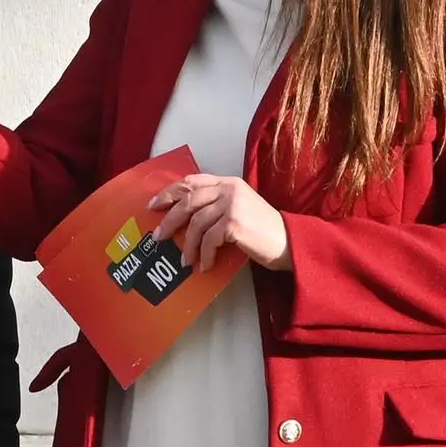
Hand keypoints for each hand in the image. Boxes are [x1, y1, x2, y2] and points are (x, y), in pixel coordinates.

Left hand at [145, 173, 290, 272]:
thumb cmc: (263, 231)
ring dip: (187, 245)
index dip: (170, 192)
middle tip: (158, 237)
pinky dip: (203, 255)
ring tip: (185, 260)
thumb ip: (216, 205)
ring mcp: (232, 204)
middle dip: (170, 220)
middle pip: (188, 200)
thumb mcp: (239, 209)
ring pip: (196, 223)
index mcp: (229, 182)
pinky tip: (204, 266)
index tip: (154, 205)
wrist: (291, 243)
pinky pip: (208, 240)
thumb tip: (182, 218)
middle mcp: (229, 189)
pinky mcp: (234, 223)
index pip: (192, 181)